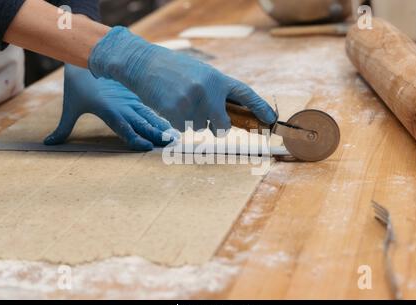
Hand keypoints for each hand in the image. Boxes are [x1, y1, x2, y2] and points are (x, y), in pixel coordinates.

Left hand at [44, 64, 177, 150]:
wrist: (85, 57)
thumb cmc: (77, 85)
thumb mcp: (70, 107)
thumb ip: (63, 128)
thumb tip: (49, 143)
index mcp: (109, 111)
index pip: (125, 129)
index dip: (136, 139)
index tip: (147, 147)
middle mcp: (123, 107)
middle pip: (143, 124)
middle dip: (157, 134)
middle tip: (171, 145)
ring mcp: (131, 100)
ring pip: (149, 116)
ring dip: (162, 126)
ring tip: (175, 136)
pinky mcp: (135, 95)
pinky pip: (149, 108)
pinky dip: (160, 116)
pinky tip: (170, 123)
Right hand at [88, 27, 276, 134]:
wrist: (144, 64)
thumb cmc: (174, 69)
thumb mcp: (201, 73)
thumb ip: (217, 90)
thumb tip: (229, 113)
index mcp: (218, 79)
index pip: (246, 95)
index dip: (260, 108)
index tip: (271, 120)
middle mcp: (209, 91)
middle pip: (223, 126)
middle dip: (218, 127)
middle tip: (208, 119)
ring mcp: (192, 103)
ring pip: (201, 128)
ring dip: (193, 121)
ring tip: (180, 101)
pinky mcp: (176, 113)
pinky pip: (184, 129)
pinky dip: (178, 121)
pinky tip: (170, 104)